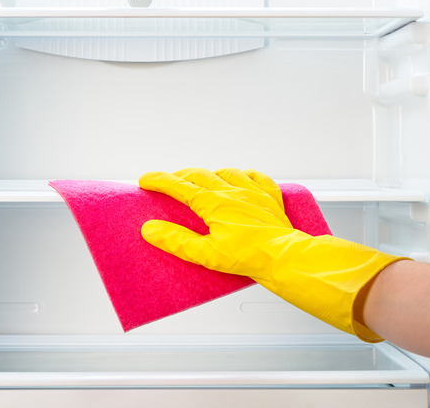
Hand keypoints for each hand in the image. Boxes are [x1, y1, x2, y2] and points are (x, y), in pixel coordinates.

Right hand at [139, 167, 407, 341]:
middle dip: (180, 177)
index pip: (178, 185)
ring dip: (210, 175)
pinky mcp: (270, 197)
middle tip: (169, 183)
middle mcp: (232, 190)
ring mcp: (253, 191)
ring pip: (226, 172)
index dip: (159, 181)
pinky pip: (256, 177)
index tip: (145, 180)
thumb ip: (176, 241)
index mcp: (213, 202)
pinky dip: (244, 176)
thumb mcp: (206, 254)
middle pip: (199, 175)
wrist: (285, 257)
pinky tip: (241, 179)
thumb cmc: (248, 257)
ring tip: (203, 181)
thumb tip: (150, 230)